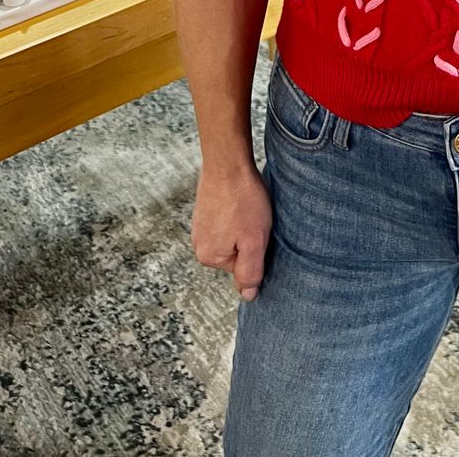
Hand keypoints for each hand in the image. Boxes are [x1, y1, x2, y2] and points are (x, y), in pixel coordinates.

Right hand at [192, 162, 272, 301]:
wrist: (228, 162)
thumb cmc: (243, 200)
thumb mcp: (254, 241)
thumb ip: (250, 272)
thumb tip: (248, 297)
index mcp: (209, 257)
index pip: (243, 267)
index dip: (257, 249)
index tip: (258, 231)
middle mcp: (200, 244)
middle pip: (236, 252)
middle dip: (249, 237)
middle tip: (254, 218)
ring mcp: (200, 225)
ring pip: (232, 235)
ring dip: (244, 224)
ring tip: (247, 207)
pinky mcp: (205, 209)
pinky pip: (226, 220)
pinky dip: (237, 212)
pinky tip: (241, 200)